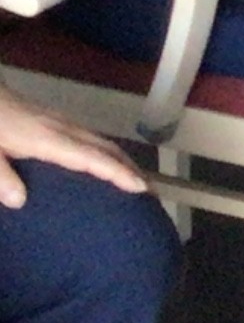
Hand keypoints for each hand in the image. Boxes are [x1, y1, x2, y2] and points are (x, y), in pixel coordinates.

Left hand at [0, 86, 150, 209]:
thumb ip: (1, 176)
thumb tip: (20, 201)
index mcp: (48, 140)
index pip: (91, 157)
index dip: (117, 172)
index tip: (141, 187)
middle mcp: (61, 129)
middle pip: (105, 147)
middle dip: (130, 167)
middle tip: (150, 190)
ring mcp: (59, 122)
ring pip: (100, 141)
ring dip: (122, 159)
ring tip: (135, 178)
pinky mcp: (53, 120)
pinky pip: (90, 138)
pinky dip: (107, 151)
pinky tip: (104, 160)